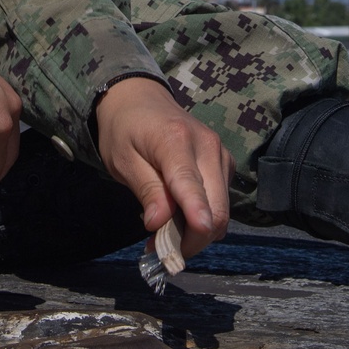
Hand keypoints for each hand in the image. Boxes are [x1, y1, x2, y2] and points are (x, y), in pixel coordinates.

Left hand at [94, 76, 232, 258]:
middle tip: (160, 250)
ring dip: (197, 231)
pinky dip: (204, 216)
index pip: (190, 184)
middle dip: (193, 238)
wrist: (140, 98)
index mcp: (175, 140)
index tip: (192, 241)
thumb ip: (146, 190)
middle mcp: (207, 146)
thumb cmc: (125, 130)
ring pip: (222, 209)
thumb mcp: (123, 160)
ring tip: (164, 233)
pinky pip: (221, 200)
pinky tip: (180, 216)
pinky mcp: (225, 162)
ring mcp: (220, 153)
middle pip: (216, 208)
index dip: (195, 217)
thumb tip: (158, 223)